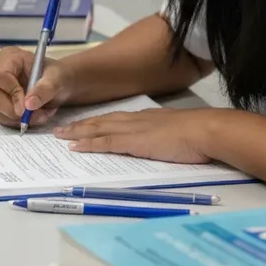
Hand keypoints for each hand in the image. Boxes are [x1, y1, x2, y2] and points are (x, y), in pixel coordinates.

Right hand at [0, 46, 72, 127]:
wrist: (56, 84)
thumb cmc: (55, 75)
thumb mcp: (56, 79)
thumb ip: (44, 89)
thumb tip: (29, 104)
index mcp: (9, 57)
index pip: (0, 76)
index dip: (12, 93)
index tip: (27, 108)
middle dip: (15, 111)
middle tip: (37, 116)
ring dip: (19, 119)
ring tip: (41, 115)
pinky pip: (1, 117)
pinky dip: (18, 122)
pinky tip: (34, 116)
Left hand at [54, 108, 222, 163]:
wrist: (205, 130)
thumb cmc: (197, 134)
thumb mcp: (174, 132)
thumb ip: (162, 135)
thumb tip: (159, 141)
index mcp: (144, 118)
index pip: (114, 119)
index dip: (96, 122)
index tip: (83, 124)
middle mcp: (134, 120)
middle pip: (100, 121)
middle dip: (80, 125)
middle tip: (61, 129)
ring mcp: (132, 130)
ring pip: (97, 129)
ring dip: (77, 132)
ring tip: (60, 135)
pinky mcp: (133, 141)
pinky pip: (105, 142)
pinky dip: (88, 144)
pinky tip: (75, 146)